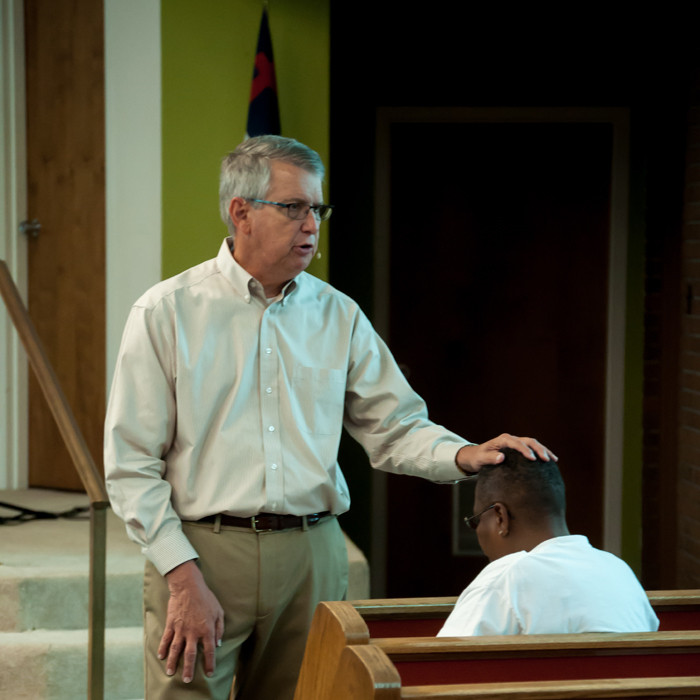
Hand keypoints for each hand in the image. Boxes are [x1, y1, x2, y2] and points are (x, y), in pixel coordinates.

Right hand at [159, 560, 224, 682]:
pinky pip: (166, 639)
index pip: (209, 651)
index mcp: (207, 629)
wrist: (189, 586)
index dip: (209, 663)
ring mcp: (181, 629)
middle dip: (188, 669)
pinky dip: (163, 648)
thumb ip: (220, 628)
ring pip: (176, 650)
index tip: (209, 673)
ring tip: (170, 673)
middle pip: (190, 655)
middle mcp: (193, 632)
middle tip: (187, 680)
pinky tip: (160, 657)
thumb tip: (218, 643)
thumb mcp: (219, 611)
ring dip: (172, 662)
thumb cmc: (206, 598)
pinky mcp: (171, 624)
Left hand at [456, 434, 557, 473]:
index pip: (517, 443)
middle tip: (547, 460)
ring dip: (544, 450)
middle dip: (539, 449)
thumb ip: (490, 458)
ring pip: (533, 444)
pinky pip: (532, 449)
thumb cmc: (479, 458)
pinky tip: (550, 460)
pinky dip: (541, 453)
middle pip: (528, 441)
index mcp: (503, 439)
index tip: (532, 459)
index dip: (525, 450)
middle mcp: (511, 439)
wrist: (477, 456)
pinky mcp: (519, 449)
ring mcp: (516, 443)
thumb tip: (501, 457)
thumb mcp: (481, 459)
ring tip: (553, 459)